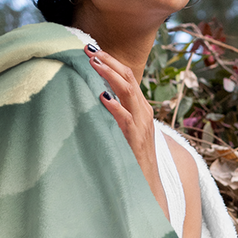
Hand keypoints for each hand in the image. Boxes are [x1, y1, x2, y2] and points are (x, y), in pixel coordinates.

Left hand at [86, 44, 172, 224]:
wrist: (149, 188)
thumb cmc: (133, 159)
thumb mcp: (124, 131)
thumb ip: (115, 114)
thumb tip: (97, 98)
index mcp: (141, 108)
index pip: (128, 77)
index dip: (111, 61)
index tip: (92, 50)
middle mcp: (144, 113)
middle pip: (129, 78)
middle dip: (109, 61)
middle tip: (89, 49)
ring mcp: (142, 126)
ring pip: (129, 92)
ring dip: (110, 75)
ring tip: (93, 64)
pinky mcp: (137, 141)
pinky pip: (127, 119)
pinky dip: (115, 107)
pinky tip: (102, 98)